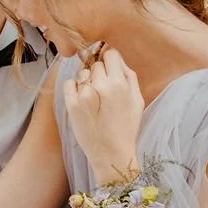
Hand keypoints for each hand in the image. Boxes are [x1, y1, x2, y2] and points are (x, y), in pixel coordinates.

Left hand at [63, 48, 145, 184]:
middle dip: (100, 73)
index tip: (109, 69)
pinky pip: (69, 83)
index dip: (110, 60)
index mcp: (120, 84)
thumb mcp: (137, 101)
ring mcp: (84, 95)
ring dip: (87, 81)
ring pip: (82, 73)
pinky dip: (74, 88)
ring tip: (94, 99)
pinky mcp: (71, 104)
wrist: (111, 153)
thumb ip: (130, 76)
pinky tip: (82, 100)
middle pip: (96, 64)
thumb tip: (117, 60)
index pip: (110, 54)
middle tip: (103, 90)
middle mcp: (101, 86)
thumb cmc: (126, 128)